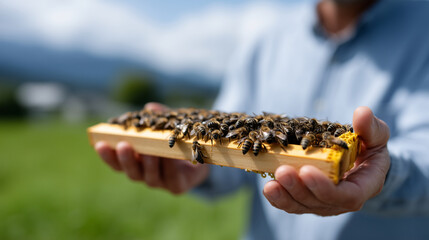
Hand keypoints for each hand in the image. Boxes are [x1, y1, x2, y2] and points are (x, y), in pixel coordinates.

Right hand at [95, 102, 208, 194]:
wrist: (201, 158)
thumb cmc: (177, 141)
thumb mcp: (168, 127)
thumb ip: (159, 119)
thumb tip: (150, 107)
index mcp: (137, 161)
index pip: (117, 162)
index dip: (108, 155)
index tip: (99, 143)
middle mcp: (145, 174)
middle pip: (131, 172)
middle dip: (126, 160)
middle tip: (124, 146)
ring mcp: (161, 182)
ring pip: (150, 177)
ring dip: (149, 163)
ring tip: (149, 152)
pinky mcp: (177, 187)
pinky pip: (171, 179)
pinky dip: (169, 167)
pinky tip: (168, 157)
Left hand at [263, 106, 390, 215]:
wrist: (361, 161)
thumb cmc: (369, 147)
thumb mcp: (376, 136)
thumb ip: (370, 128)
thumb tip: (361, 113)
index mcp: (363, 187)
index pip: (347, 196)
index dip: (325, 187)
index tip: (307, 171)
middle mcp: (341, 200)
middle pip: (318, 202)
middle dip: (298, 188)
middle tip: (282, 171)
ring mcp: (323, 203)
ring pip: (302, 205)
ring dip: (285, 195)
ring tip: (270, 184)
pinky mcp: (307, 200)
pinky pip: (292, 203)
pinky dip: (279, 198)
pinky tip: (269, 188)